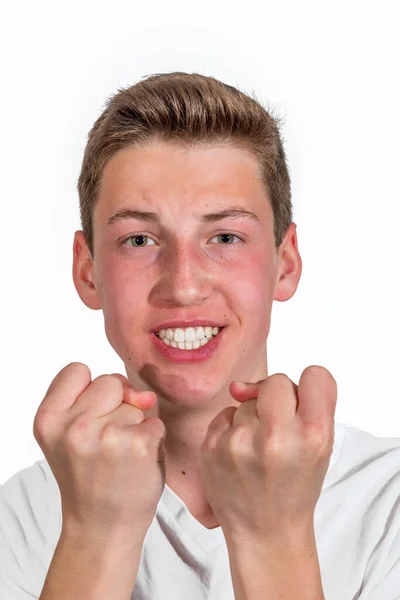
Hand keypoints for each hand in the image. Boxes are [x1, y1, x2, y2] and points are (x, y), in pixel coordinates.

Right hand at [33, 363, 165, 546]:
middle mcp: (74, 426)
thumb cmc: (88, 477)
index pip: (76, 370)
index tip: (88, 416)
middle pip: (110, 381)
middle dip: (116, 404)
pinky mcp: (139, 445)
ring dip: (135, 424)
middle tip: (106, 441)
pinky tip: (138, 461)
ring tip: (120, 456)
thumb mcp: (69, 435)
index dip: (89, 390)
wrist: (102, 528)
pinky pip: (155, 421)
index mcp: (48, 419)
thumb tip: (145, 396)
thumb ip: (94, 400)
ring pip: (135, 403)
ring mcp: (108, 435)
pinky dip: (152, 438)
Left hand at [199, 366, 336, 540]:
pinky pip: (225, 413)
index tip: (302, 405)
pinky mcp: (212, 446)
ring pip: (247, 399)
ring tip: (258, 450)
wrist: (264, 531)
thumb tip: (242, 386)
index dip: (308, 388)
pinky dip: (232, 427)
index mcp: (313, 436)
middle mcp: (276, 436)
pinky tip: (239, 453)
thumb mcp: (320, 448)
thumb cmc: (295, 486)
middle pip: (276, 381)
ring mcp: (239, 441)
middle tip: (278, 427)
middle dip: (276, 399)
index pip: (316, 376)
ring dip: (252, 417)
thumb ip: (305, 403)